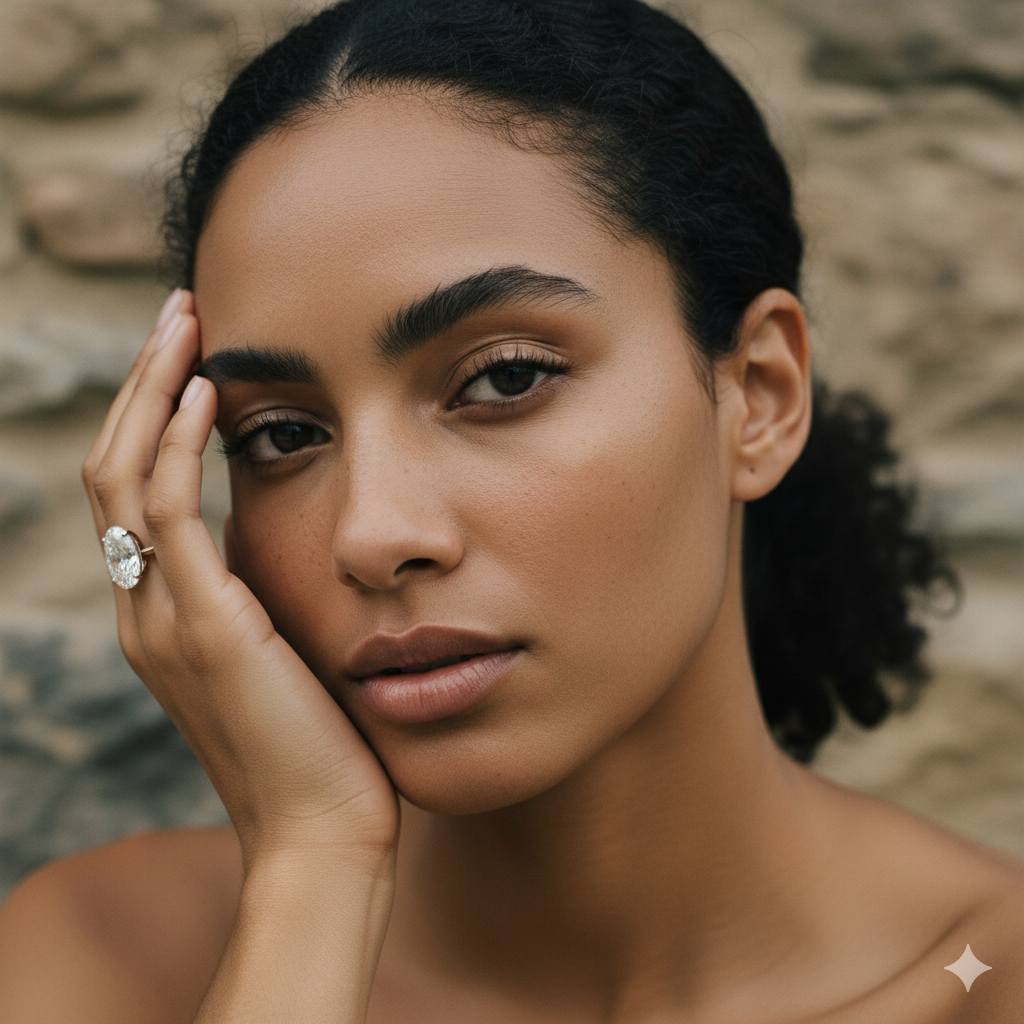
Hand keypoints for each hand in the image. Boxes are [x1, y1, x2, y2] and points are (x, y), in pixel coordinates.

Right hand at [82, 290, 399, 869]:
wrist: (324, 831)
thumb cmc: (320, 744)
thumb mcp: (282, 651)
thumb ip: (259, 594)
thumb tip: (278, 531)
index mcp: (160, 613)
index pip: (133, 491)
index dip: (153, 416)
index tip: (195, 354)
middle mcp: (142, 610)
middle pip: (113, 468)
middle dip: (143, 383)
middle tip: (180, 313)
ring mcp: (161, 618)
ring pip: (124, 476)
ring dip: (153, 391)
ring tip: (187, 323)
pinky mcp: (203, 627)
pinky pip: (168, 514)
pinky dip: (178, 445)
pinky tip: (212, 392)